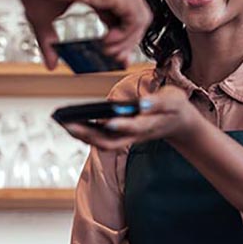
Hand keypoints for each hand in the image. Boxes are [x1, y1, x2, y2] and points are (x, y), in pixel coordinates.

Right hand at [16, 0, 151, 69]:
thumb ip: (48, 43)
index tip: (113, 57)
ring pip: (140, 21)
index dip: (119, 40)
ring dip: (127, 42)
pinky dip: (127, 36)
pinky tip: (109, 41)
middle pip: (133, 21)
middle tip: (114, 59)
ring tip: (108, 51)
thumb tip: (51, 65)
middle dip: (126, 45)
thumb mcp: (41, 18)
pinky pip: (137, 19)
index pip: (120, 19)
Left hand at [58, 86, 197, 151]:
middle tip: (69, 123)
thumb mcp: (173, 100)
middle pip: (110, 142)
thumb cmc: (174, 108)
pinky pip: (101, 138)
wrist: (178, 122)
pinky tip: (73, 122)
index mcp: (150, 125)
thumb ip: (158, 103)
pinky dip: (86, 132)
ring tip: (65, 122)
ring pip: (103, 143)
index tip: (107, 119)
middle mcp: (135, 136)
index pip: (135, 127)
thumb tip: (141, 103)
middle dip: (89, 135)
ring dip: (83, 135)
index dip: (122, 124)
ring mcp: (127, 138)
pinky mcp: (121, 135)